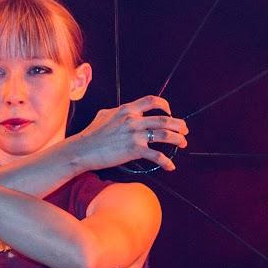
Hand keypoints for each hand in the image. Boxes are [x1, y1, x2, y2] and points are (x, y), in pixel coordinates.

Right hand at [71, 95, 188, 172]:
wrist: (83, 150)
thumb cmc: (91, 134)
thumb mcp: (104, 115)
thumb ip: (117, 112)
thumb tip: (121, 111)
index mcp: (127, 109)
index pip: (151, 101)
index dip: (165, 105)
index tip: (170, 111)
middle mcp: (133, 120)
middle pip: (164, 119)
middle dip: (179, 125)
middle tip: (185, 130)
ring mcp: (135, 135)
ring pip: (164, 135)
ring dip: (178, 140)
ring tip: (183, 143)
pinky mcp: (134, 150)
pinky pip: (156, 155)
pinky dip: (166, 162)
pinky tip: (171, 166)